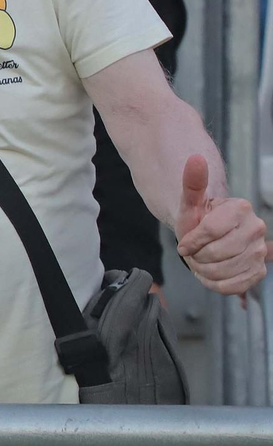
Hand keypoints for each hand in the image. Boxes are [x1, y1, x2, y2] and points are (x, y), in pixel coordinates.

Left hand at [176, 154, 267, 295]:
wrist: (207, 238)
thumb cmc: (198, 220)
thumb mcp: (190, 203)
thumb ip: (192, 183)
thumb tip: (194, 159)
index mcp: (241, 208)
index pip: (209, 231)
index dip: (191, 241)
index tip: (184, 244)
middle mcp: (257, 228)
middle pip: (216, 253)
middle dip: (197, 256)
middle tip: (195, 252)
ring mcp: (260, 251)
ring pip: (223, 271)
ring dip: (204, 270)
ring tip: (203, 261)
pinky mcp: (258, 271)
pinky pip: (233, 286)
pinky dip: (215, 284)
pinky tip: (212, 273)